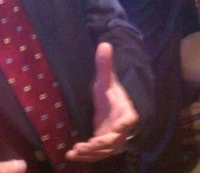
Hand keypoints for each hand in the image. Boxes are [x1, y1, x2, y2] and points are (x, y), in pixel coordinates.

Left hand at [65, 42, 138, 162]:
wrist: (109, 106)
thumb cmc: (109, 93)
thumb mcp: (105, 80)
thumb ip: (104, 65)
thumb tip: (104, 43)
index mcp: (125, 112)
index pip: (128, 119)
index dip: (124, 125)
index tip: (117, 129)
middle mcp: (121, 129)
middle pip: (115, 140)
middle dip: (101, 145)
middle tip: (87, 145)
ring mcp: (113, 140)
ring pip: (104, 150)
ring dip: (90, 153)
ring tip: (75, 152)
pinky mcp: (103, 146)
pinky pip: (96, 154)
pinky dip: (85, 156)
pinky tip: (71, 155)